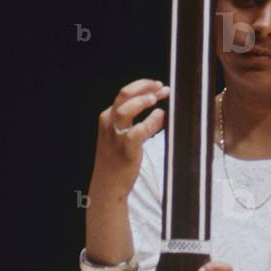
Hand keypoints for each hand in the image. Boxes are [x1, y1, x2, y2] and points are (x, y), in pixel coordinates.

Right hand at [90, 78, 169, 196]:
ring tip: (157, 98)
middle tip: (162, 88)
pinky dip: (151, 122)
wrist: (107, 185)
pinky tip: (160, 117)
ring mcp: (116, 136)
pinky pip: (138, 131)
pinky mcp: (126, 149)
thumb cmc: (117, 160)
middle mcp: (109, 123)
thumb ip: (132, 119)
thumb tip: (156, 105)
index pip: (125, 93)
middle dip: (145, 87)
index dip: (143, 85)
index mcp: (108, 118)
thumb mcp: (118, 135)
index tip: (159, 86)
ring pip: (126, 109)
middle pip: (124, 94)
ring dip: (143, 100)